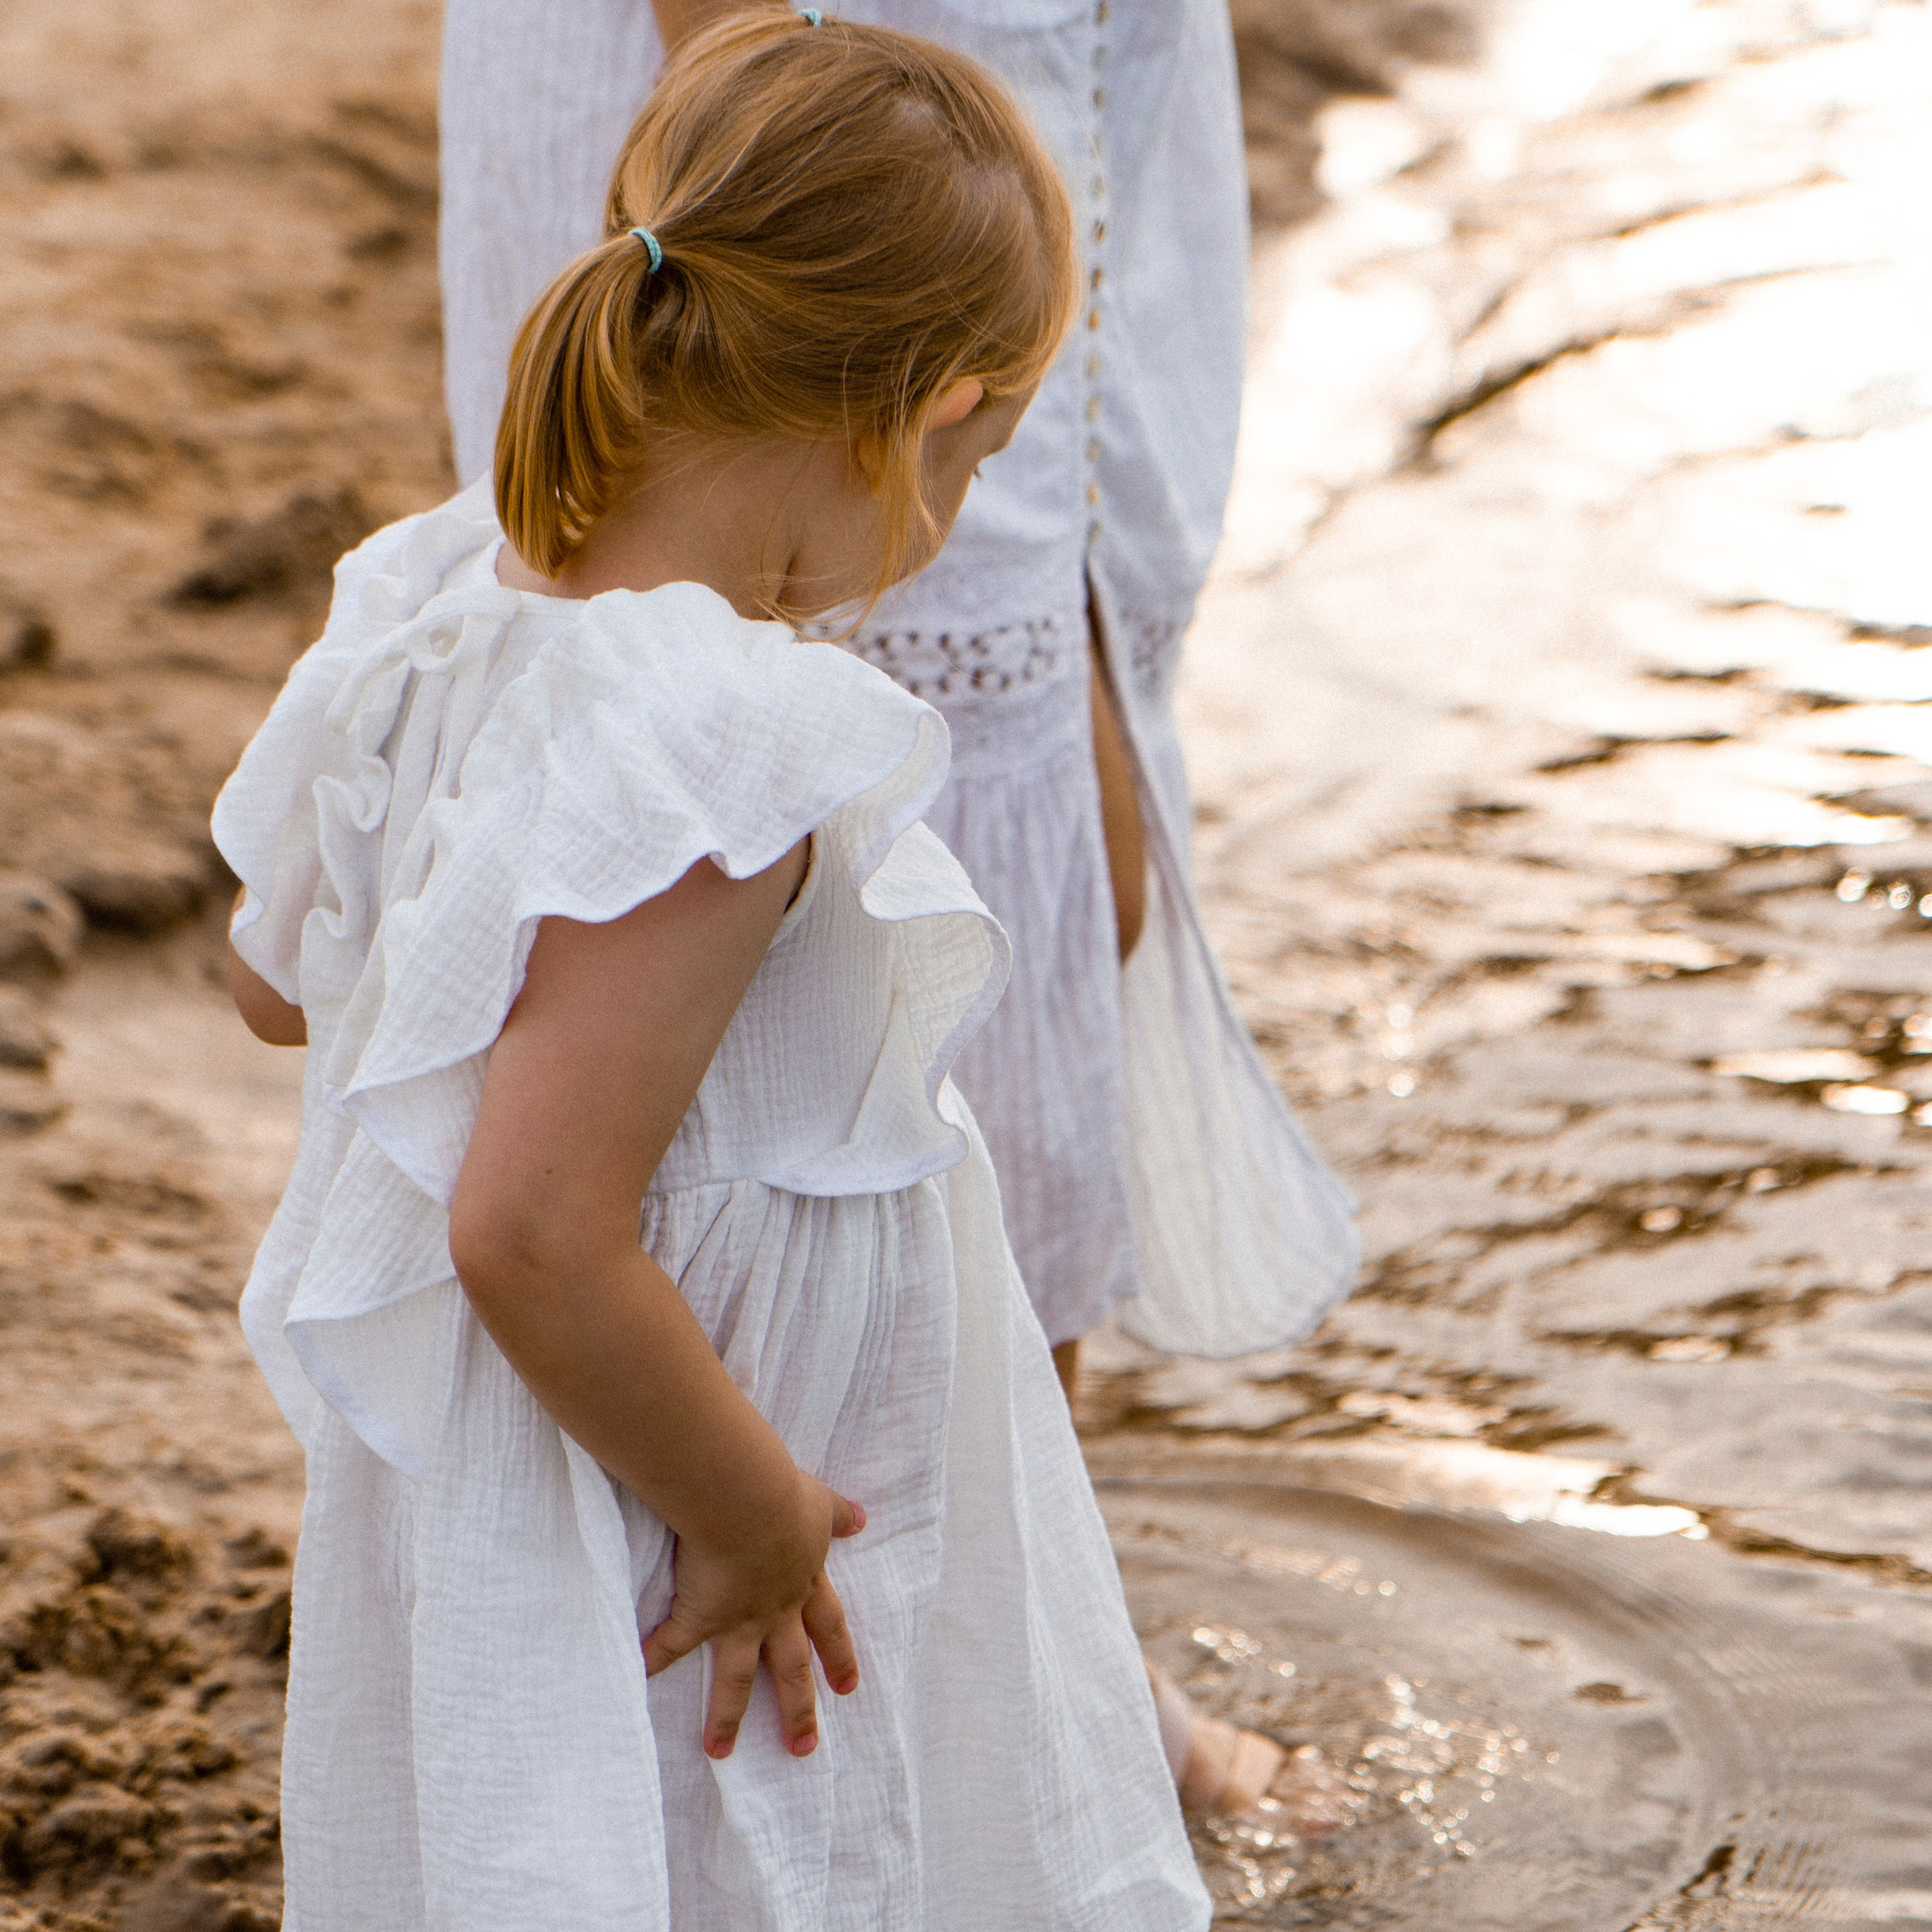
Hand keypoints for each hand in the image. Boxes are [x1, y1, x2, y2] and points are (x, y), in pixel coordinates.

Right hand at [641, 1472, 864, 1758]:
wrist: (748, 1500)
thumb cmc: (784, 1495)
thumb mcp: (818, 1504)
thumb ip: (837, 1515)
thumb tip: (861, 1518)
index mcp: (804, 1582)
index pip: (828, 1626)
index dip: (839, 1655)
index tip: (848, 1688)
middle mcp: (775, 1610)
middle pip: (791, 1668)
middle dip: (798, 1708)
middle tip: (804, 1748)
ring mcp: (739, 1618)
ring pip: (736, 1678)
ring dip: (728, 1717)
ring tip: (721, 1751)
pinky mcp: (701, 1614)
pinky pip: (673, 1643)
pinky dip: (654, 1659)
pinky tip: (639, 1680)